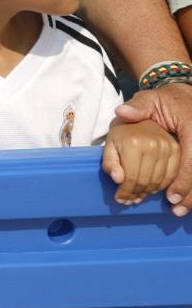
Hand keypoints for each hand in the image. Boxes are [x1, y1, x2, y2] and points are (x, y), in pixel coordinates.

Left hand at [103, 120, 177, 205]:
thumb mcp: (110, 139)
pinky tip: (154, 190)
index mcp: (134, 142)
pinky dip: (164, 186)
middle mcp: (154, 145)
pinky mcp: (177, 149)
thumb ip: (109, 158)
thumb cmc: (123, 127)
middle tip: (129, 201)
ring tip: (139, 197)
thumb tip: (117, 178)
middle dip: (137, 195)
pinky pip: (173, 174)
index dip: (125, 192)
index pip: (131, 177)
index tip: (120, 199)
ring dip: (150, 193)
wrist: (146, 108)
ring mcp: (168, 147)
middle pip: (147, 181)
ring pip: (161, 181)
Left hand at [113, 81, 191, 213]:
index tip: (171, 196)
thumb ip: (137, 107)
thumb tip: (122, 113)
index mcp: (191, 126)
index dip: (183, 179)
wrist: (183, 97)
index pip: (190, 158)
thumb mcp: (149, 99)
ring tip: (180, 210)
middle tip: (175, 209)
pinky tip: (187, 201)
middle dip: (189, 192)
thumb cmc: (163, 101)